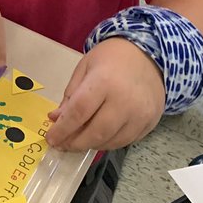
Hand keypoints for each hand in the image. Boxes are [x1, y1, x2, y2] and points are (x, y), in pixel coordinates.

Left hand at [47, 38, 163, 151]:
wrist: (147, 56)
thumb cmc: (110, 59)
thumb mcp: (84, 69)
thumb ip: (70, 96)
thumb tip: (56, 119)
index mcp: (103, 82)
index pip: (79, 112)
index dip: (63, 129)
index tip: (51, 139)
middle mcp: (124, 101)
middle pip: (96, 132)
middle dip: (76, 143)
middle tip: (62, 145)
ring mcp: (140, 114)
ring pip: (112, 141)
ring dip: (91, 145)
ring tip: (78, 142)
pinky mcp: (150, 123)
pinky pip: (126, 141)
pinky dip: (109, 143)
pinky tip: (97, 138)